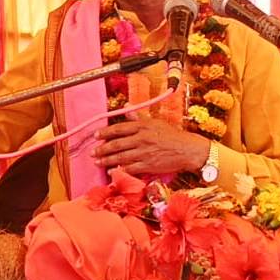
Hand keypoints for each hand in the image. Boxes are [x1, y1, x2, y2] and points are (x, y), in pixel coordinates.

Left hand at [93, 116, 209, 175]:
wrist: (187, 150)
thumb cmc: (172, 135)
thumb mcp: (155, 122)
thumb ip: (139, 117)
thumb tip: (126, 108)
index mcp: (143, 126)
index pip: (119, 128)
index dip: (105, 132)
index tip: (95, 135)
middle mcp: (142, 139)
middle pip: (117, 144)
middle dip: (102, 149)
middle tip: (92, 152)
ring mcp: (144, 153)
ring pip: (121, 157)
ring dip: (107, 160)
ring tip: (97, 162)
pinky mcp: (148, 165)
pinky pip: (130, 168)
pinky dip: (119, 170)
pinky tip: (111, 171)